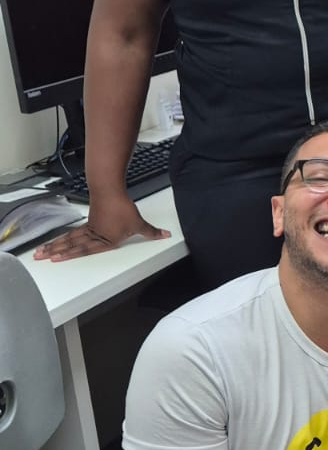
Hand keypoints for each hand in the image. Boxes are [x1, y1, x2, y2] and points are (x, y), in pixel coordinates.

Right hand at [34, 194, 169, 260]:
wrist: (111, 190)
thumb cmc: (122, 208)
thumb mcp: (139, 223)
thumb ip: (151, 232)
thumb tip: (165, 235)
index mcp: (104, 240)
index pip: (85, 250)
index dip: (70, 255)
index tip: (56, 259)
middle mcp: (93, 236)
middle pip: (71, 245)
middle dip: (55, 251)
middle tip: (39, 257)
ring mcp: (89, 228)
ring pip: (69, 239)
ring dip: (55, 245)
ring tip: (41, 250)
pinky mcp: (89, 221)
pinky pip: (74, 232)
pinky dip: (65, 237)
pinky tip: (58, 241)